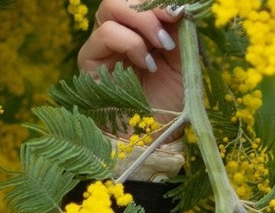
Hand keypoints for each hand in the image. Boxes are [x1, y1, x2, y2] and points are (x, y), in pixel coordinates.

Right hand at [78, 0, 184, 119]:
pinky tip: (148, 64)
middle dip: (149, 6)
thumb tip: (180, 4)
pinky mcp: (91, 59)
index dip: (157, 0)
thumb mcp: (184, 62)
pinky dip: (130, 43)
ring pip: (110, 6)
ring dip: (142, 22)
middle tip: (172, 20)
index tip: (180, 9)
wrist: (156, 137)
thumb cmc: (171, 103)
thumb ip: (179, 31)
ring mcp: (103, 44)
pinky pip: (105, 33)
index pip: (139, 0)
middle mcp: (119, 31)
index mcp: (140, 29)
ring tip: (162, 46)